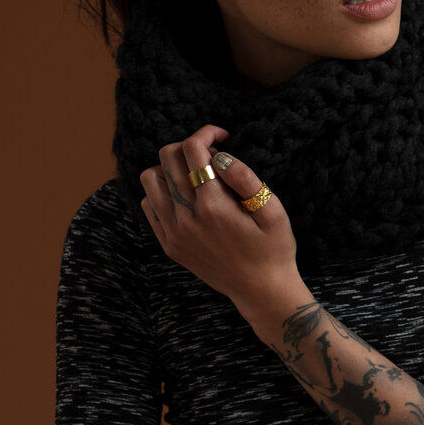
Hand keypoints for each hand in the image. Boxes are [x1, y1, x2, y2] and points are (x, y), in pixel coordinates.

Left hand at [139, 126, 311, 329]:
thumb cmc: (273, 249)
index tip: (222, 136)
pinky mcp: (169, 245)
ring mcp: (174, 233)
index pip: (192, 149)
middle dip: (189, 146)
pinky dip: (162, 192)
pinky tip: (185, 196)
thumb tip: (220, 155)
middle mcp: (188, 218)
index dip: (206, 133)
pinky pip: (149, 205)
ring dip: (170, 168)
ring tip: (194, 175)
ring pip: (150, 179)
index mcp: (214, 206)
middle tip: (211, 156)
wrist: (261, 291)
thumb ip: (246, 179)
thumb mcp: (273, 211)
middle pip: (168, 158)